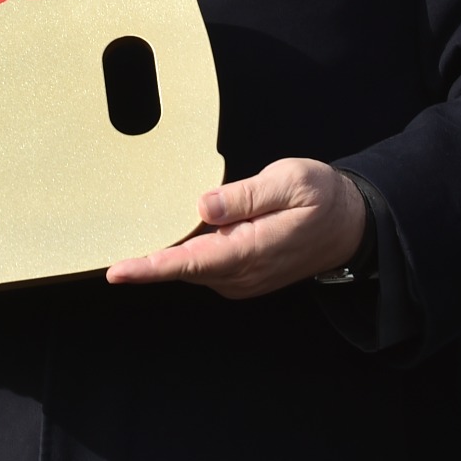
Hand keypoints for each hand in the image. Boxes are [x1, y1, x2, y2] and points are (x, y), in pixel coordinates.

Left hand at [104, 158, 367, 298]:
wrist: (350, 226)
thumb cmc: (322, 197)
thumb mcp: (290, 181)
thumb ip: (246, 195)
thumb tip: (204, 205)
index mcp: (251, 250)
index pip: (191, 263)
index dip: (152, 268)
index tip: (117, 271)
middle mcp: (241, 274)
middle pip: (182, 268)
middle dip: (147, 256)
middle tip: (110, 235)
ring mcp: (241, 279)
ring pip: (190, 268)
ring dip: (165, 253)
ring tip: (137, 226)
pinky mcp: (240, 274)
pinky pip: (202, 265)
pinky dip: (184, 252)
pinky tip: (173, 230)